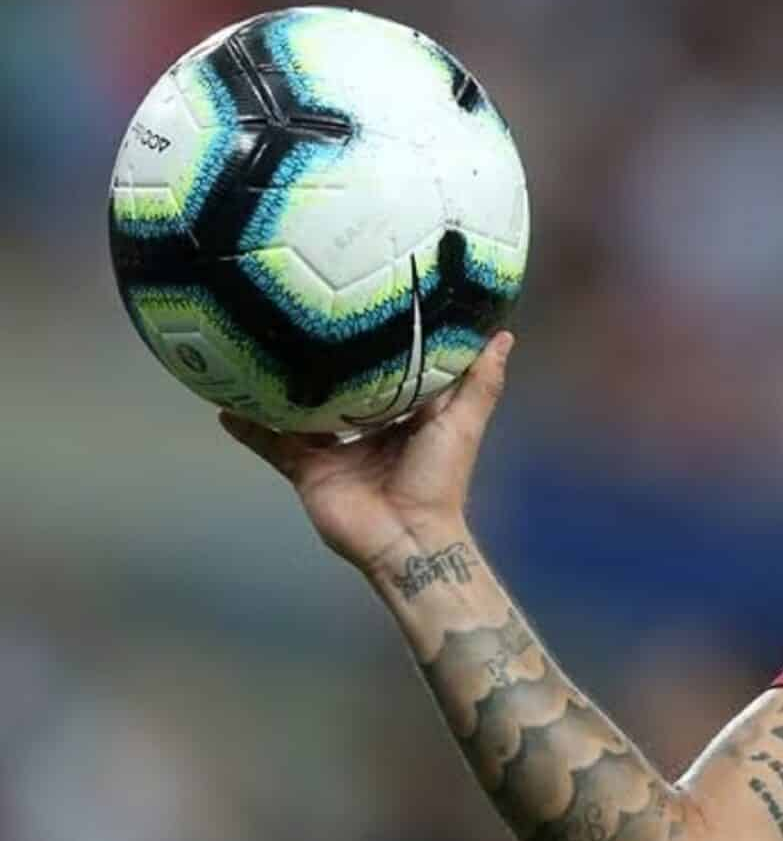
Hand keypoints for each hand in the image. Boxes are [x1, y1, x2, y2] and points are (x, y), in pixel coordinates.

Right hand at [220, 331, 514, 571]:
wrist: (407, 539)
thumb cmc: (440, 479)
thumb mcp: (462, 423)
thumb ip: (479, 383)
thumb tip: (502, 336)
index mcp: (406, 414)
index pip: (392, 369)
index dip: (382, 341)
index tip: (369, 301)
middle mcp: (367, 428)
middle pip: (341, 386)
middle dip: (324, 358)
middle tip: (299, 314)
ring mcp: (334, 449)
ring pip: (300, 411)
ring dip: (278, 387)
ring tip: (251, 346)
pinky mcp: (308, 470)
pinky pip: (272, 445)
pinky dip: (249, 428)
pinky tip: (223, 404)